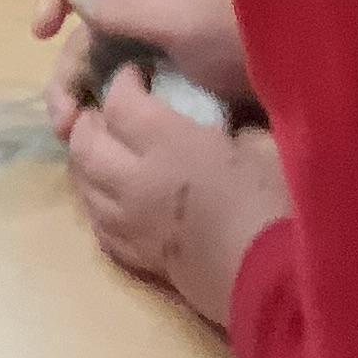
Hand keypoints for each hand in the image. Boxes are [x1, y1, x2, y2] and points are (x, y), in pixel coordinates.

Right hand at [34, 0, 252, 137]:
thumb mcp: (181, 20)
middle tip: (64, 122)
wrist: (306, 76)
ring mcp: (166, 62)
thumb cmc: (241, 37)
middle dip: (67, 75)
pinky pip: (133, 106)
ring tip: (78, 140)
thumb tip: (76, 5)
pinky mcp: (182, 98)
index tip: (41, 33)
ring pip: (106, 77)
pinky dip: (112, 122)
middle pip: (88, 40)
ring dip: (84, 104)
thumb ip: (127, 12)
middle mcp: (151, 24)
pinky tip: (107, 145)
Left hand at [66, 74, 292, 330]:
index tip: (138, 72)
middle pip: (86, 142)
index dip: (123, 81)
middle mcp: (135, 181)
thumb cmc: (276, 208)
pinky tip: (113, 196)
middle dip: (90, 119)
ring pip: (82, 184)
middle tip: (110, 109)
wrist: (271, 284)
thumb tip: (227, 119)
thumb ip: (235, 126)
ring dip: (86, 160)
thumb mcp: (266, 148)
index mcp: (169, 144)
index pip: (120, 103)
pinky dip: (97, 200)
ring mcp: (129, 223)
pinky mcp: (135, 256)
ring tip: (106, 148)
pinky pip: (96, 223)